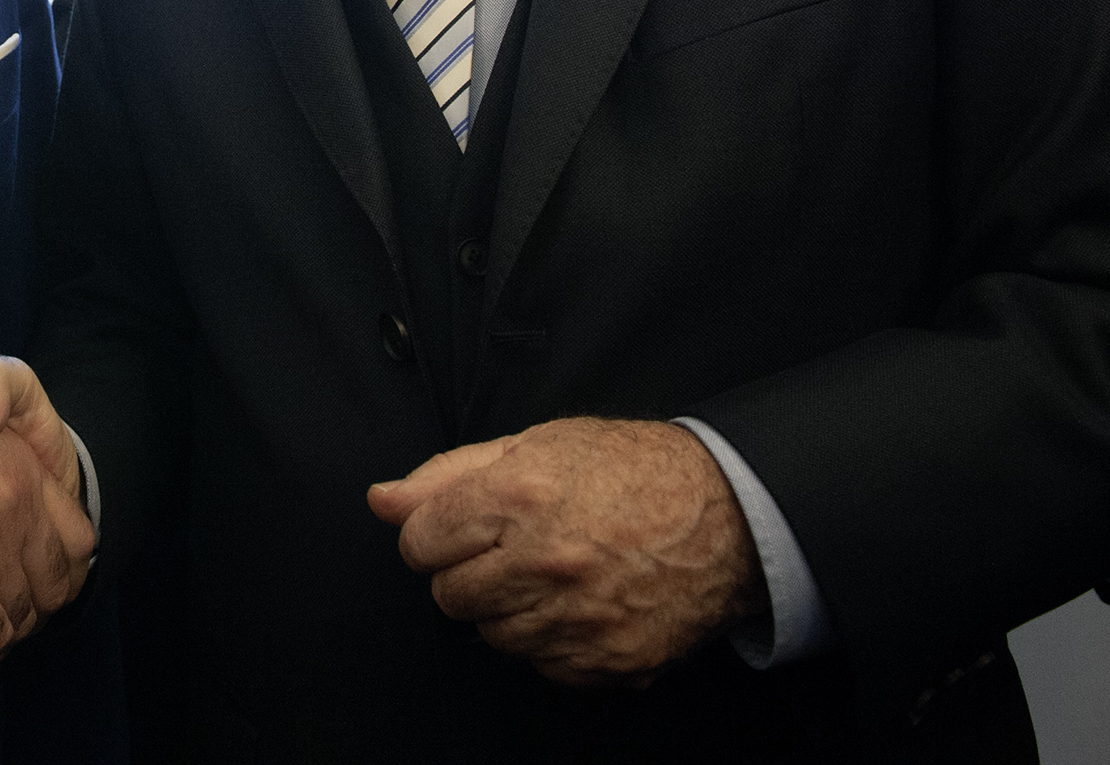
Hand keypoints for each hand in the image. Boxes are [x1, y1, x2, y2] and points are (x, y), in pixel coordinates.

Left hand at [366, 417, 763, 686]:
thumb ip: (447, 475)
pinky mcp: (608, 660)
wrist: (727, 514)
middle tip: (512, 547)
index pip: (419, 542)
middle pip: (450, 595)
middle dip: (468, 571)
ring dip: (509, 609)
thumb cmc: (629, 469)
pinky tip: (580, 602)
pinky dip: (551, 640)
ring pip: (492, 636)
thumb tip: (381, 500)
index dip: (434, 533)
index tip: (460, 527)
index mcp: (519, 497)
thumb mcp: (534, 444)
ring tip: (551, 571)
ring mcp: (578, 618)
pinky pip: (543, 665)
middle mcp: (545, 562)